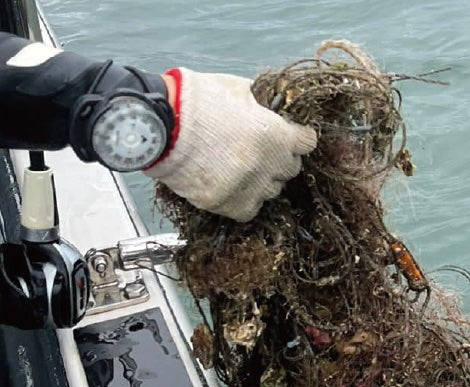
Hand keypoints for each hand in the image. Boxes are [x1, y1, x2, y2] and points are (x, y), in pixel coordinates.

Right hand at [144, 68, 316, 221]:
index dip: (298, 136)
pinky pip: (249, 209)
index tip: (291, 135)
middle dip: (280, 158)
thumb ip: (263, 103)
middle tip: (262, 150)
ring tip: (243, 167)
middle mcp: (267, 165)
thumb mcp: (238, 89)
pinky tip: (234, 186)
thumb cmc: (198, 98)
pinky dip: (245, 199)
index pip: (307, 143)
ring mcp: (247, 188)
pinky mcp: (225, 203)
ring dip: (262, 179)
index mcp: (275, 134)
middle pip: (290, 169)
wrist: (158, 122)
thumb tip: (275, 108)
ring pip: (271, 191)